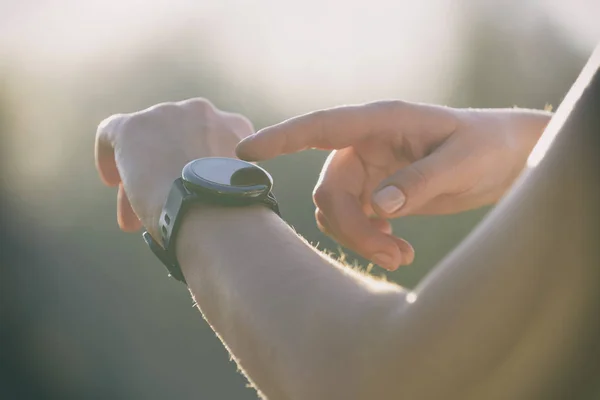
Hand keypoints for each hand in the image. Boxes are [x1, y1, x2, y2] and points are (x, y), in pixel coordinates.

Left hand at [95, 98, 253, 238]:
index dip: (196, 163)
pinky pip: (112, 132)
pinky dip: (108, 156)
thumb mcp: (238, 188)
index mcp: (234, 126)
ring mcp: (166, 116)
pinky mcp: (132, 127)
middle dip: (166, 171)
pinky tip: (110, 179)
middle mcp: (200, 112)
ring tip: (134, 215)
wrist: (212, 210)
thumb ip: (223, 181)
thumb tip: (205, 203)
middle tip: (160, 203)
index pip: (210, 140)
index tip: (189, 185)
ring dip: (143, 174)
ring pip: (146, 142)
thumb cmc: (232, 213)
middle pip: (174, 141)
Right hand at [236, 101, 549, 269]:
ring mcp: (369, 170)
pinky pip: (352, 220)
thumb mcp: (462, 162)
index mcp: (380, 123)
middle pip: (329, 191)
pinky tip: (397, 247)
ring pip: (337, 211)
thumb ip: (420, 181)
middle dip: (351, 229)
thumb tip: (378, 206)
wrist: (503, 159)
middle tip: (392, 255)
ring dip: (359, 238)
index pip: (319, 128)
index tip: (243, 152)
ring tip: (399, 254)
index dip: (279, 139)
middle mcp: (366, 145)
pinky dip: (366, 239)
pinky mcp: (377, 191)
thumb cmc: (487, 147)